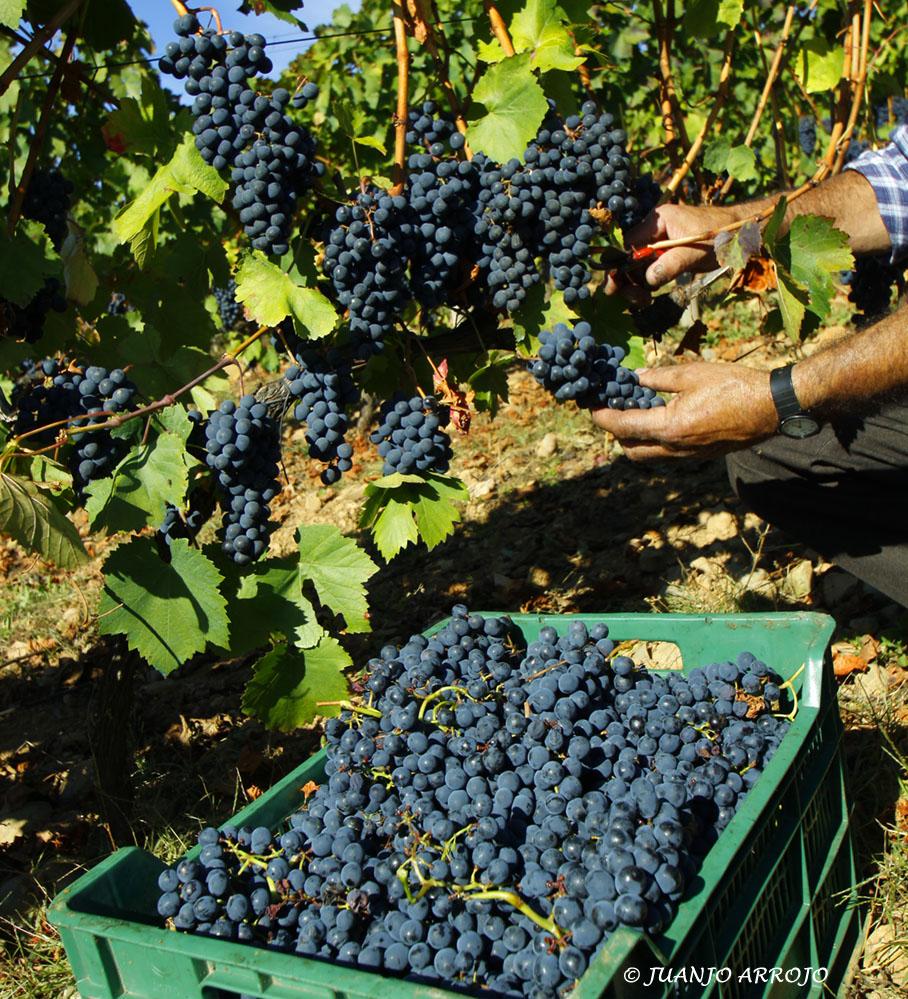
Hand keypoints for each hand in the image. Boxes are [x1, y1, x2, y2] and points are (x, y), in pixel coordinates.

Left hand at [591, 362, 777, 460]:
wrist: (772, 408)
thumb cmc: (735, 386)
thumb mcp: (692, 373)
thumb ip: (659, 378)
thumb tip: (635, 378)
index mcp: (670, 428)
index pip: (622, 427)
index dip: (602, 416)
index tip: (590, 406)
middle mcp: (675, 448)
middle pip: (630, 449)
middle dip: (615, 432)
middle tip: (612, 409)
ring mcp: (688, 456)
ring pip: (647, 456)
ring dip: (634, 440)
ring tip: (634, 413)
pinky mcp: (699, 457)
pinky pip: (665, 455)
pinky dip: (653, 442)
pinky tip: (658, 420)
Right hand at [605, 203, 738, 297]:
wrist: (745, 233)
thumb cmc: (724, 236)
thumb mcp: (696, 252)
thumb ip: (671, 264)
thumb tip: (648, 280)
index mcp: (659, 220)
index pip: (628, 244)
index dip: (619, 266)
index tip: (615, 287)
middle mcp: (655, 229)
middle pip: (628, 256)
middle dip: (626, 279)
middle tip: (634, 300)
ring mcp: (660, 242)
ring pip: (637, 266)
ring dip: (636, 285)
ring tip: (644, 302)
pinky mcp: (667, 254)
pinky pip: (649, 269)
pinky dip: (646, 284)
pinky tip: (648, 297)